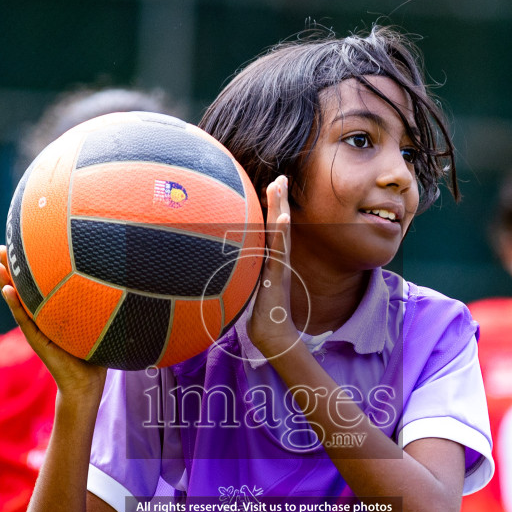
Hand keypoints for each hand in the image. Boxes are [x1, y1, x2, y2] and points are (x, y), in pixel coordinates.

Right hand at [0, 245, 106, 398]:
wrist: (86, 383)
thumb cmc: (93, 354)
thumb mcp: (93, 322)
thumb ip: (94, 304)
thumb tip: (115, 279)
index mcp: (52, 313)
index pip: (37, 285)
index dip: (29, 266)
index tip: (21, 244)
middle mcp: (41, 319)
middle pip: (22, 289)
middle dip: (11, 268)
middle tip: (0, 247)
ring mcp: (36, 330)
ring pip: (17, 301)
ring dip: (5, 283)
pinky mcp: (37, 341)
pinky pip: (24, 319)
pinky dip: (14, 304)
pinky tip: (6, 289)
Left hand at [247, 176, 298, 357]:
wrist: (272, 335)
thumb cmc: (260, 314)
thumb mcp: (249, 288)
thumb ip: (244, 275)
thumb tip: (228, 268)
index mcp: (270, 260)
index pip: (271, 229)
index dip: (272, 207)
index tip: (272, 185)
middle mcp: (277, 259)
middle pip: (278, 224)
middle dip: (279, 200)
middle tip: (281, 176)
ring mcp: (279, 266)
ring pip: (281, 232)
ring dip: (280, 208)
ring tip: (280, 186)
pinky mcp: (277, 275)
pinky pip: (280, 251)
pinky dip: (282, 233)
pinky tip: (283, 217)